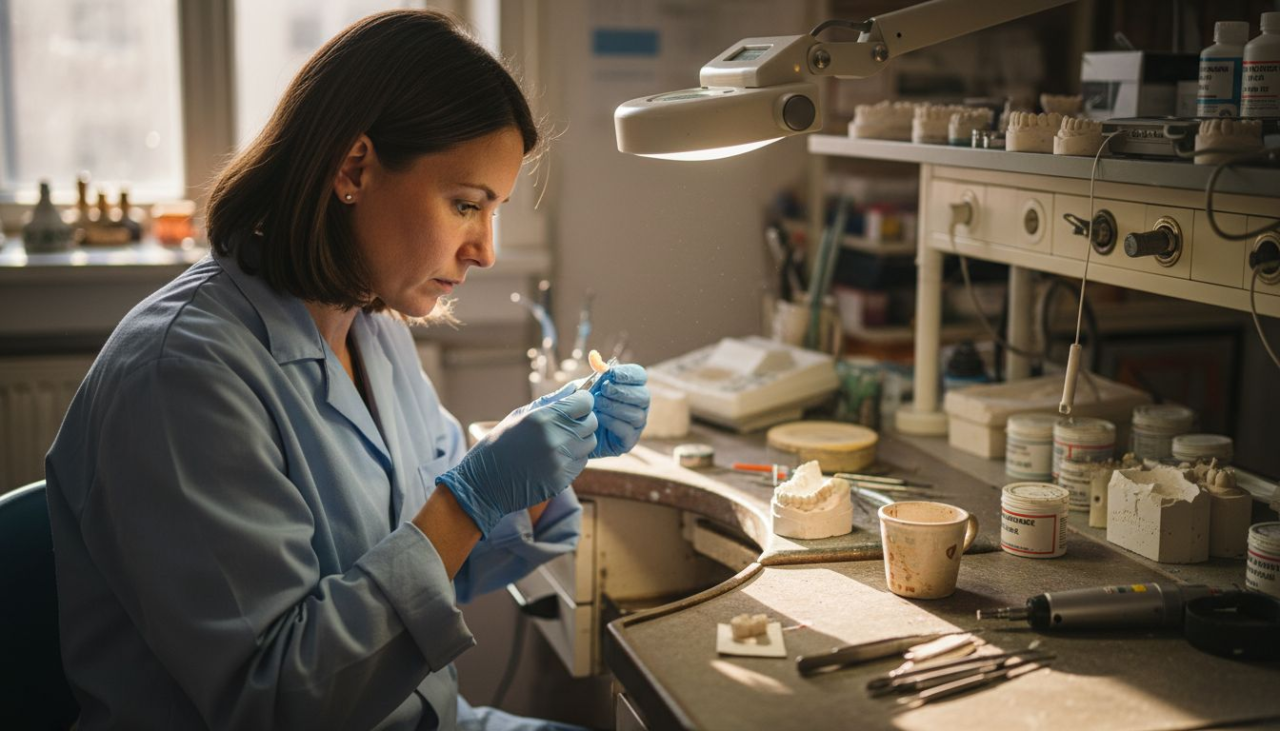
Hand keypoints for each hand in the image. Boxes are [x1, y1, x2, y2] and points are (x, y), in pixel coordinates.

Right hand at [437, 391, 596, 535]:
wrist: (484, 483)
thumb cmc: (499, 444)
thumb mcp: (520, 415)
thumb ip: (551, 401)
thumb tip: (576, 387)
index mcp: (542, 419)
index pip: (584, 403)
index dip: (582, 402)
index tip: (576, 404)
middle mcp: (555, 439)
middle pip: (591, 423)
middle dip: (583, 420)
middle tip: (567, 423)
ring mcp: (560, 462)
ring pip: (590, 443)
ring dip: (580, 440)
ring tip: (559, 441)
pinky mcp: (562, 480)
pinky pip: (581, 462)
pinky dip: (574, 457)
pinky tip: (555, 457)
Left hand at [588, 363, 649, 457]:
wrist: (572, 434)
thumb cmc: (580, 407)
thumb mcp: (582, 388)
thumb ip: (590, 373)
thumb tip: (594, 356)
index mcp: (631, 387)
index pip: (640, 375)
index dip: (628, 373)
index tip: (611, 373)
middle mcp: (639, 405)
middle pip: (643, 395)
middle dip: (623, 391)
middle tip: (604, 389)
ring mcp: (636, 425)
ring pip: (637, 414)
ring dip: (616, 406)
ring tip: (597, 404)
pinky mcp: (628, 441)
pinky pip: (628, 430)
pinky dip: (614, 422)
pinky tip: (599, 418)